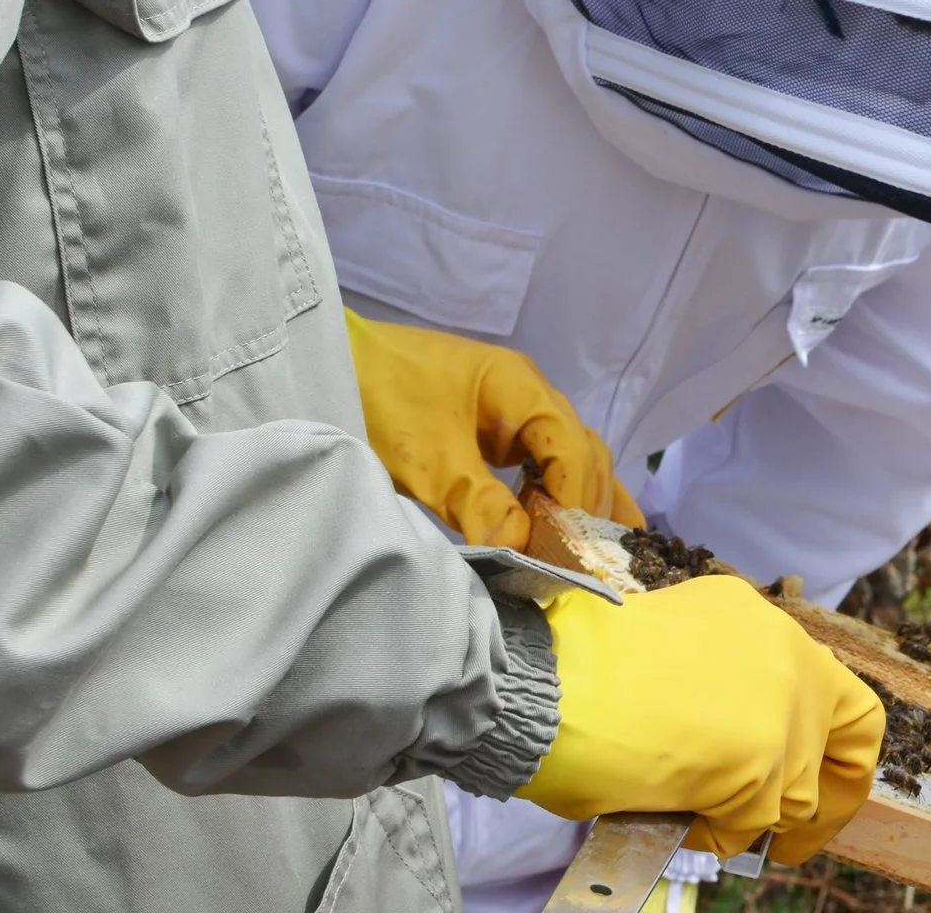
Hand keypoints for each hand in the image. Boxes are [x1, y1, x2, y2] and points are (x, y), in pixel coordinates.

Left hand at [345, 309, 640, 547]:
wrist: (330, 367)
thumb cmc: (381, 402)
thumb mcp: (428, 460)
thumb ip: (479, 502)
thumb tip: (523, 547)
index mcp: (522, 388)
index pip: (571, 447)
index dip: (577, 500)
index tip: (573, 550)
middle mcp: (530, 395)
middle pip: (582, 451)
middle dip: (589, 505)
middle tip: (591, 562)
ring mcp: (515, 411)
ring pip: (569, 457)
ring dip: (581, 502)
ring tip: (600, 553)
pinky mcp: (496, 430)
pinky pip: (542, 462)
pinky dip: (559, 494)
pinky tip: (571, 527)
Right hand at [516, 580, 884, 861]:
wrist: (551, 682)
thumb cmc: (582, 668)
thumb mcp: (674, 649)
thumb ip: (721, 681)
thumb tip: (732, 738)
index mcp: (761, 622)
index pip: (834, 688)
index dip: (833, 742)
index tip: (814, 775)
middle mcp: (788, 656)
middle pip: (851, 739)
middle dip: (828, 797)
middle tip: (793, 835)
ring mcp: (783, 710)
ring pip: (797, 793)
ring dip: (750, 819)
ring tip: (693, 816)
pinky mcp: (761, 765)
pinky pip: (749, 827)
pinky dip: (715, 838)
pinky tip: (675, 821)